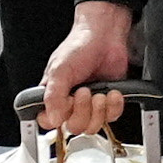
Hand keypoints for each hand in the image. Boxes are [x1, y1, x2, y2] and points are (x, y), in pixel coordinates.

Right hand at [36, 3, 133, 137]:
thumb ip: (53, 96)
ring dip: (99, 110)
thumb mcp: (59, 69)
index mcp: (53, 95)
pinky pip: (112, 117)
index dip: (58, 118)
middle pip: (74, 127)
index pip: (48, 121)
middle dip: (82, 111)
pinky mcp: (108, 103)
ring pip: (93, 126)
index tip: (66, 105)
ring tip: (99, 92)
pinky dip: (114, 106)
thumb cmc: (79, 46)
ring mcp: (90, 104)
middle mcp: (71, 103)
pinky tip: (112, 92)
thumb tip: (53, 119)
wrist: (105, 35)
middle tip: (84, 92)